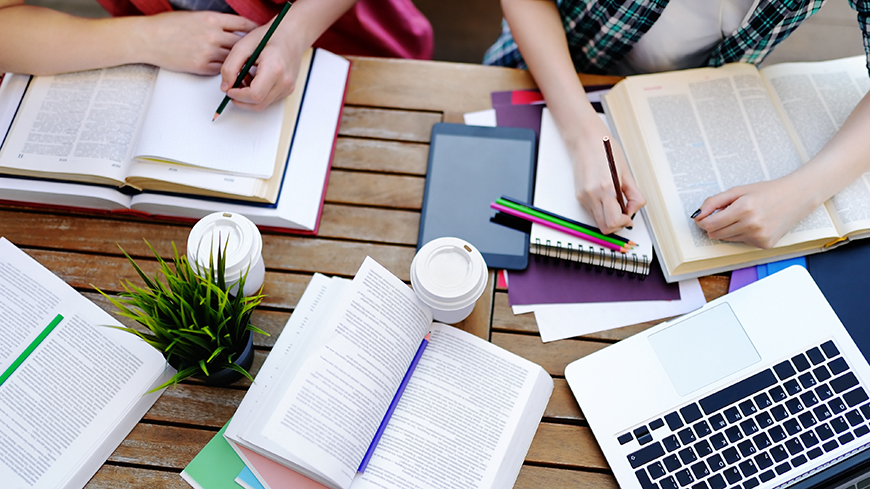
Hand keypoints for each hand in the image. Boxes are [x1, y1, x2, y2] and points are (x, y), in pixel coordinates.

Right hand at [140, 11, 256, 74]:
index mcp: (211, 18)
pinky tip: (231, 69)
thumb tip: (234, 28)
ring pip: (234, 58)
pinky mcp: (201, 66)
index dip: (253, 29)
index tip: (259, 33)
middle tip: (260, 51)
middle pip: (242, 42)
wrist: (148, 39)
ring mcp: (208, 52)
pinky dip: (227, 69)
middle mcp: (212, 35)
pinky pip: (222, 69)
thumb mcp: (194, 17)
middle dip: (251, 47)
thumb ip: (215, 22)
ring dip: (241, 61)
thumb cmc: (168, 26)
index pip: (242, 23)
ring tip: (249, 63)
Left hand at [220, 21, 303, 110]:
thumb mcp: (243, 45)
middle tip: (232, 88)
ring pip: (263, 104)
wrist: (292, 34)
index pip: (254, 95)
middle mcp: (284, 81)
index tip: (228, 89)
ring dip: (248, 97)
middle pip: (258, 104)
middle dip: (241, 100)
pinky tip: (254, 79)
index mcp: (274, 68)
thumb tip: (225, 86)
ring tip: (244, 78)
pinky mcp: (288, 90)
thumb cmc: (270, 36)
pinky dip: (257, 94)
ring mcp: (288, 88)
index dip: (238, 96)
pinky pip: (269, 100)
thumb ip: (230, 66)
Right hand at [568, 120, 645, 233]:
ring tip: (616, 202)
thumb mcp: (626, 173)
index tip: (629, 216)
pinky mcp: (579, 196)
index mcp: (606, 189)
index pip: (613, 222)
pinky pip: (593, 211)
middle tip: (624, 213)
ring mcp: (584, 197)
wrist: (585, 140)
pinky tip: (606, 196)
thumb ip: (634, 195)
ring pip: (598, 221)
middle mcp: (592, 196)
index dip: (624, 223)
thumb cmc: (605, 150)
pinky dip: (602, 209)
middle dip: (617, 224)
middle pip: (604, 227)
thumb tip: (633, 210)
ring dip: (609, 217)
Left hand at [692, 177, 818, 248]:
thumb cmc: (767, 191)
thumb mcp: (738, 191)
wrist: (797, 197)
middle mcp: (752, 225)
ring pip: (728, 239)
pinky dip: (743, 234)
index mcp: (744, 208)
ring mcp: (759, 237)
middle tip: (724, 215)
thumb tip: (698, 215)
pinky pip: (742, 242)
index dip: (703, 222)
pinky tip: (755, 224)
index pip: (710, 224)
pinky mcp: (765, 244)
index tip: (703, 217)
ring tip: (743, 216)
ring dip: (729, 230)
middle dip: (714, 226)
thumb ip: (714, 202)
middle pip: (716, 234)